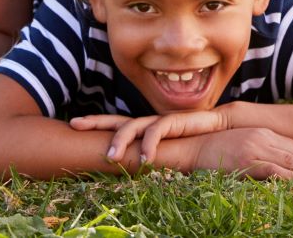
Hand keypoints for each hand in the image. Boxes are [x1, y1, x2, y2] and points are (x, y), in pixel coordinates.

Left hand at [70, 108, 232, 165]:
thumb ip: (150, 160)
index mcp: (143, 130)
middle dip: (95, 121)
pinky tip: (144, 160)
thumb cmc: (192, 144)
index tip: (74, 124)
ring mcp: (159, 121)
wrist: (218, 129)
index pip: (115, 126)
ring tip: (111, 159)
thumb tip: (130, 173)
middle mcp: (148, 123)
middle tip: (75, 124)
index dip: (96, 124)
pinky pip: (156, 131)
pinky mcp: (173, 121)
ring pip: (132, 125)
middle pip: (117, 120)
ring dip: (120, 141)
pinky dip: (148, 145)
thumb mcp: (166, 154)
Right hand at [187, 127, 292, 179]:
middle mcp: (264, 137)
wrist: (189, 149)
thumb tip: (278, 174)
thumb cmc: (212, 154)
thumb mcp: (241, 151)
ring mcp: (256, 147)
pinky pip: (276, 171)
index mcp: (264, 133)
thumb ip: (260, 157)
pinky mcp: (248, 159)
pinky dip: (292, 181)